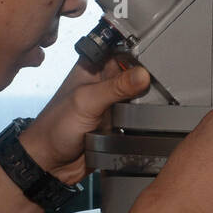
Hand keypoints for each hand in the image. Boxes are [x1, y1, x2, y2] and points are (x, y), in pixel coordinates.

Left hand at [21, 60, 151, 183]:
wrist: (51, 163)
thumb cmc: (55, 127)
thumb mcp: (87, 101)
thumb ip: (116, 87)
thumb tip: (143, 75)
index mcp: (92, 67)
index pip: (121, 49)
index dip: (137, 49)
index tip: (156, 54)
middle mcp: (104, 83)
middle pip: (135, 71)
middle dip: (148, 77)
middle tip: (161, 80)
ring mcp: (112, 103)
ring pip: (140, 95)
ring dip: (148, 99)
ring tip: (157, 100)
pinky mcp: (119, 123)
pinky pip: (139, 117)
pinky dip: (145, 119)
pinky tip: (149, 118)